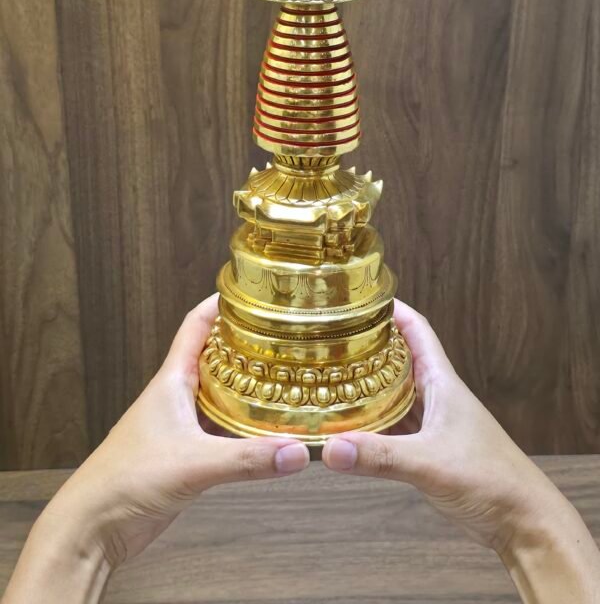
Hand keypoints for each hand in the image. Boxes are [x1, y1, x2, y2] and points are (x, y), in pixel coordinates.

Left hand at [4, 295, 309, 602]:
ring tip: (285, 375)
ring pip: (220, 392)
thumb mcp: (194, 464)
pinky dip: (244, 423)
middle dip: (245, 342)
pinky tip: (267, 429)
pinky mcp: (185, 453)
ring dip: (247, 384)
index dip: (220, 303)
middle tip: (284, 334)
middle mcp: (176, 396)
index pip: (195, 325)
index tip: (252, 291)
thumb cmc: (128, 480)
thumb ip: (247, 458)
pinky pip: (221, 427)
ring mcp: (180, 425)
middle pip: (214, 356)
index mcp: (171, 381)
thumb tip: (299, 452)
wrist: (94, 527)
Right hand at [322, 300, 599, 602]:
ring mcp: (436, 424)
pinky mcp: (431, 450)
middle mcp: (439, 397)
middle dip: (371, 346)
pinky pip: (396, 426)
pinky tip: (352, 427)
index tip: (363, 298)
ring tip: (335, 375)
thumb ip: (379, 456)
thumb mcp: (429, 463)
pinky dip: (375, 422)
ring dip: (370, 385)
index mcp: (443, 383)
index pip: (418, 331)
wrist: (523, 521)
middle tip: (336, 338)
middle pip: (401, 359)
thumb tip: (330, 448)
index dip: (394, 310)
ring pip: (397, 393)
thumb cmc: (490, 481)